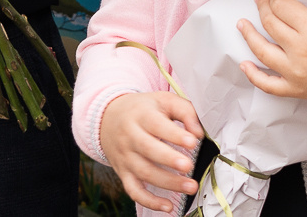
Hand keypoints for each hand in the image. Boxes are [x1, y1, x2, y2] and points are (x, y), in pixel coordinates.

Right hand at [100, 90, 202, 213]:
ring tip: (189, 186)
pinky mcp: (124, 173)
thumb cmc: (143, 110)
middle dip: (169, 159)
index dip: (174, 134)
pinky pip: (134, 191)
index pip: (157, 125)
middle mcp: (131, 137)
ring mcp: (126, 157)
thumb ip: (184, 111)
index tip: (192, 141)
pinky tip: (168, 206)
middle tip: (188, 166)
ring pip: (144, 172)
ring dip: (167, 183)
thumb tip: (198, 132)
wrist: (108, 118)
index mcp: (142, 115)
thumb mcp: (163, 101)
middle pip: (148, 149)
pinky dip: (150, 201)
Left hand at [237, 0, 306, 102]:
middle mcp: (300, 50)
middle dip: (262, 8)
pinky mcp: (296, 89)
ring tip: (242, 24)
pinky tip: (245, 64)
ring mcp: (295, 72)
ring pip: (262, 51)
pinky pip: (268, 84)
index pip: (283, 7)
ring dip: (249, 35)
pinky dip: (253, 75)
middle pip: (271, 24)